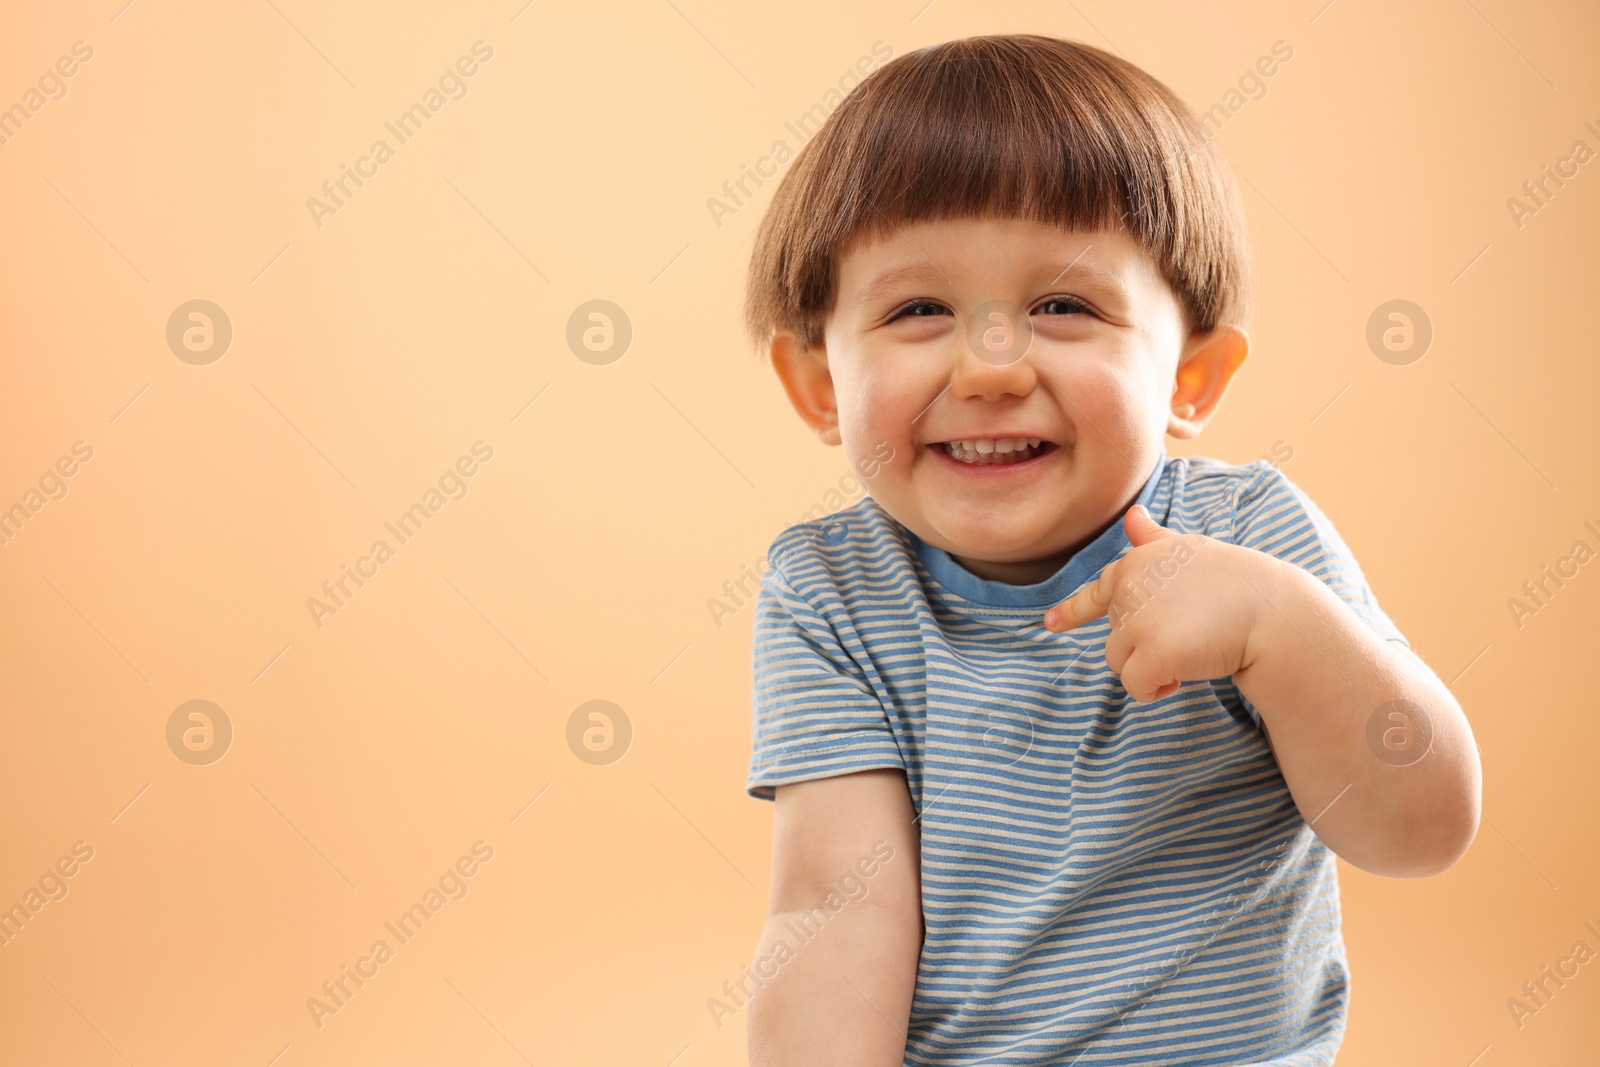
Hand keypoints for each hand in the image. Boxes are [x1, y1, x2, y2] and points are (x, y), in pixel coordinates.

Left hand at [1042, 504, 1270, 702]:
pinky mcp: (1149, 653)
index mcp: (1133, 564)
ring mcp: (1135, 621)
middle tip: (1191, 630)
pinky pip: (1137, 687)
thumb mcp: (1190, 551)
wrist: (1270, 611)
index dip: (1072, 611)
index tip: (1050, 624)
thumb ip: (1154, 540)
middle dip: (1147, 643)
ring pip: (1121, 663)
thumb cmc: (1237, 582)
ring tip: (1192, 649)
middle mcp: (1125, 588)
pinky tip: (1186, 672)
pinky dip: (1158, 689)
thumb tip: (1132, 514)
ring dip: (1151, 667)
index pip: (1095, 590)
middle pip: (1116, 635)